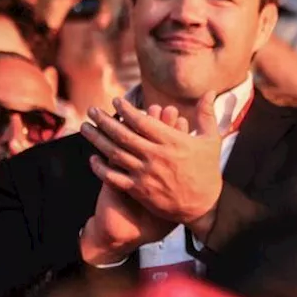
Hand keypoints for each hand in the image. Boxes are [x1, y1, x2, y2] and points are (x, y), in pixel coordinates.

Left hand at [80, 95, 223, 233]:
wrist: (203, 205)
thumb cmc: (207, 170)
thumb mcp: (212, 140)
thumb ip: (206, 115)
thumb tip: (210, 92)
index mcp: (173, 142)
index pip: (143, 122)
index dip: (127, 110)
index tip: (116, 101)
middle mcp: (156, 156)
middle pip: (123, 135)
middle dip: (104, 121)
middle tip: (92, 110)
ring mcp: (146, 174)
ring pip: (114, 153)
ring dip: (97, 139)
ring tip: (85, 127)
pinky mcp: (139, 190)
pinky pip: (113, 177)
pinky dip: (100, 168)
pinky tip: (92, 158)